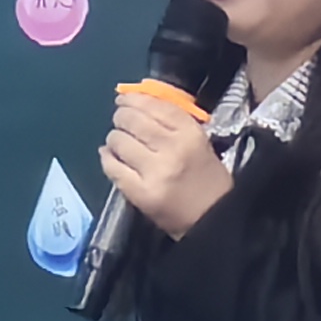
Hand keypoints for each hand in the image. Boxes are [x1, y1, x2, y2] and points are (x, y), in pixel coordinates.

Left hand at [100, 84, 231, 237]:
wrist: (213, 221)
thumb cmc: (207, 180)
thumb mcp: (200, 143)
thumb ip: (172, 122)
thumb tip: (137, 100)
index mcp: (191, 134)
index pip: (156, 105)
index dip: (135, 98)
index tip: (124, 98)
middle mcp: (172, 148)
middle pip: (133, 119)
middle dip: (121, 116)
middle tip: (121, 120)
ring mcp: (154, 171)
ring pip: (119, 140)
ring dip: (114, 138)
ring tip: (119, 142)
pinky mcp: (140, 192)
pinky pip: (112, 167)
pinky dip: (107, 158)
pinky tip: (110, 156)